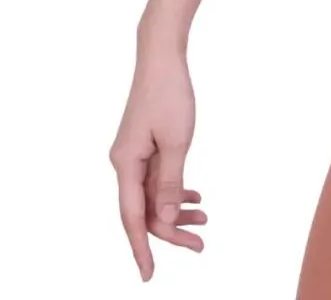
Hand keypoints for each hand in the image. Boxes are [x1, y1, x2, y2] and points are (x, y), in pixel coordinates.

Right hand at [109, 46, 205, 281]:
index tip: (149, 275)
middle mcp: (125, 163)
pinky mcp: (145, 144)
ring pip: (153, 194)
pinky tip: (195, 196)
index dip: (142, 248)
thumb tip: (168, 220)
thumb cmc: (170, 94)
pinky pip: (157, 177)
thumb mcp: (176, 141)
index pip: (133, 218)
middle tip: (201, 244)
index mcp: (126, 164)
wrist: (162, 57)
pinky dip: (175, 188)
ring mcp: (134, 154)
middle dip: (171, 230)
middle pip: (145, 209)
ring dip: (177, 209)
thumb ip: (170, 183)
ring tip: (205, 218)